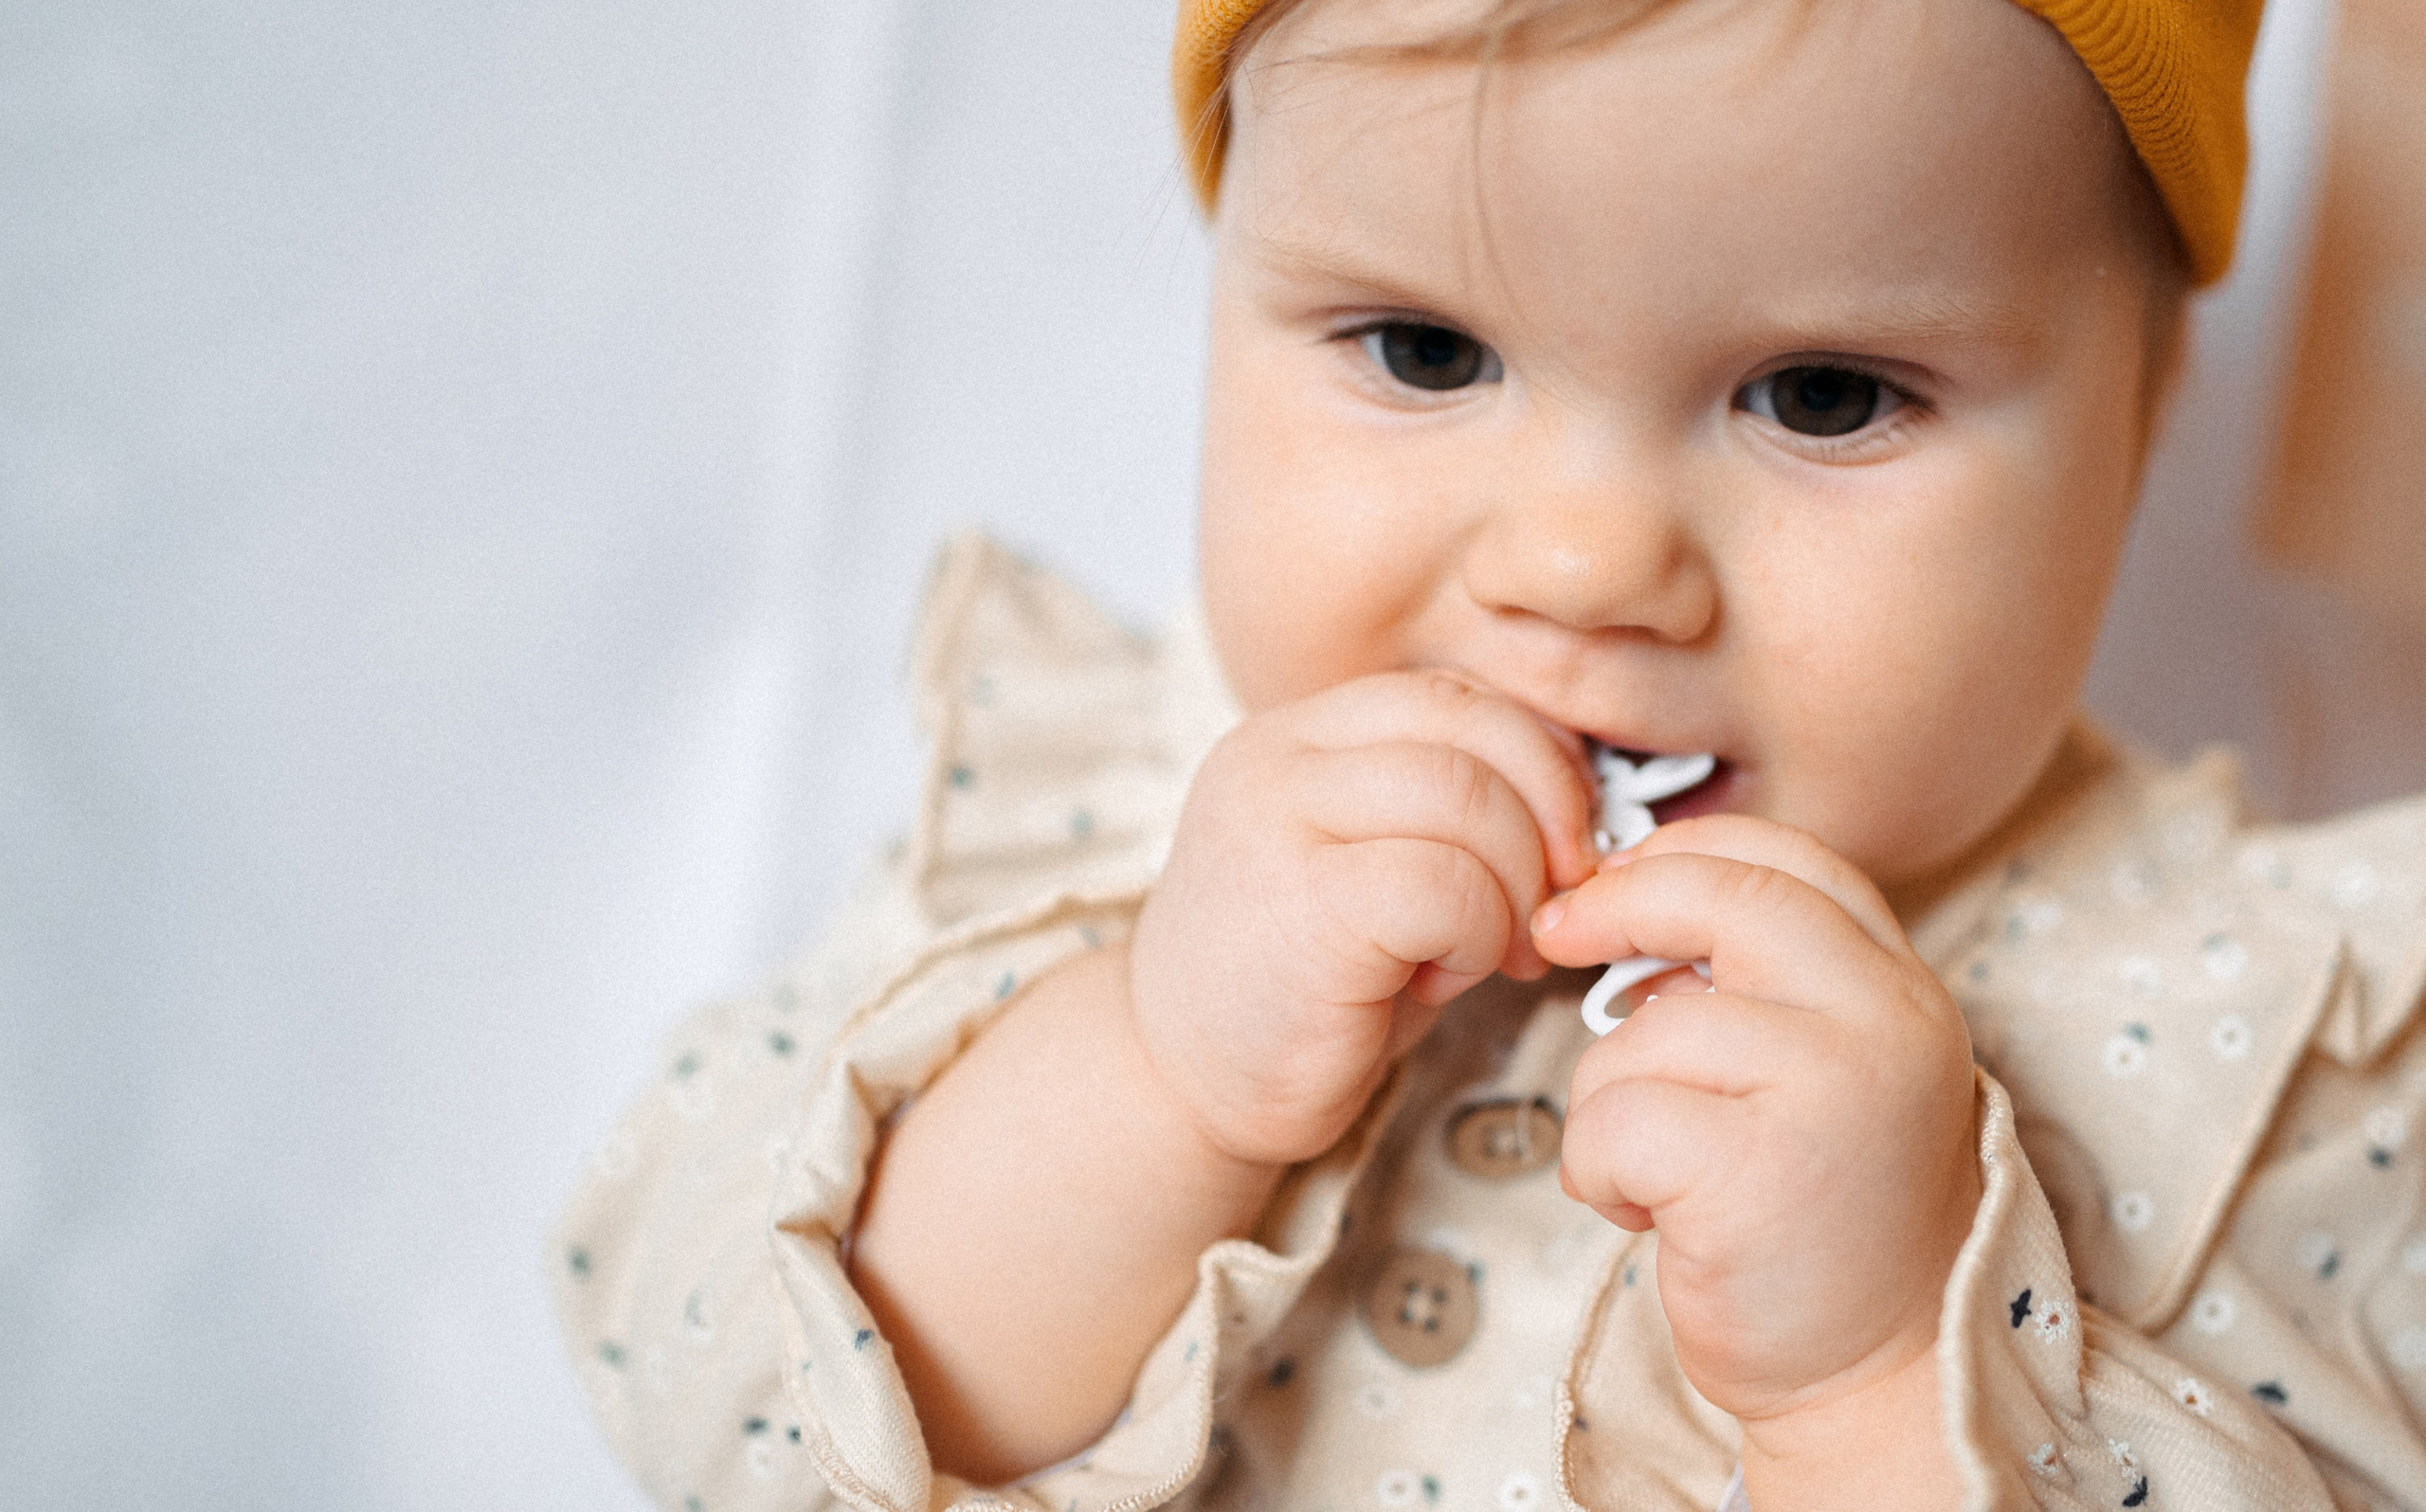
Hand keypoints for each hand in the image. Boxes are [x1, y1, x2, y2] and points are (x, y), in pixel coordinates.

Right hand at [1129, 671, 1599, 1167]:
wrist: (1181, 1087)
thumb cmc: (1301, 986)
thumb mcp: (1374, 865)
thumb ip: (1451, 811)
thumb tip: (1589, 805)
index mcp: (1297, 734)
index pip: (1453, 694)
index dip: (1539, 760)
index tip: (1565, 841)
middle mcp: (1276, 758)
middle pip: (1472, 732)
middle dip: (1549, 822)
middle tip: (1552, 905)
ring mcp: (1276, 823)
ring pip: (1470, 802)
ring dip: (1515, 889)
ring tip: (1484, 953)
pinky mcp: (1299, 904)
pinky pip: (1451, 885)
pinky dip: (1479, 936)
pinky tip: (1440, 981)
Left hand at [1531, 816, 1981, 1432]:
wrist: (1875, 1372)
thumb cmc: (1818, 1219)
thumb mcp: (1815, 1070)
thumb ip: (1752, 985)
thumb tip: (1619, 906)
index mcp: (1899, 989)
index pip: (1788, 860)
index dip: (1682, 852)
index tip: (1610, 878)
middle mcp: (1886, 1024)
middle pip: (1723, 898)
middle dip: (1618, 905)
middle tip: (1557, 932)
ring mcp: (1831, 1092)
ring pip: (1642, 1033)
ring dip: (1611, 1103)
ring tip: (1662, 1170)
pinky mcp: (1761, 1170)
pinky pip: (1614, 1120)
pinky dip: (1601, 1171)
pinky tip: (1649, 1213)